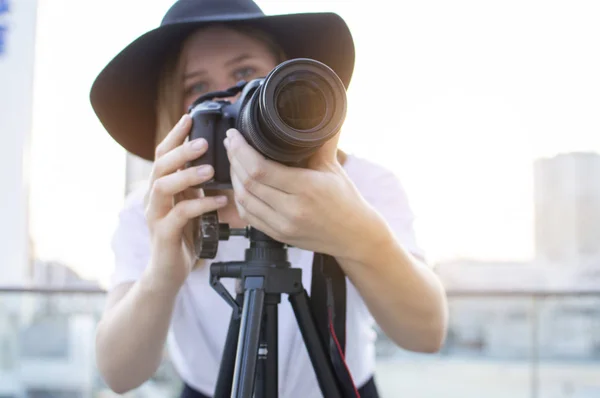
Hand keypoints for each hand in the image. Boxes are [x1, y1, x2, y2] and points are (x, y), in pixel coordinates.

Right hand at [144, 114, 227, 289]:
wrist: (168, 273)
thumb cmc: (182, 237)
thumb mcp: (190, 204)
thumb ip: (195, 186)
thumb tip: (217, 160)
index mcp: (160, 188)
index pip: (161, 154)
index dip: (174, 135)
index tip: (190, 117)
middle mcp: (153, 198)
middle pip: (159, 165)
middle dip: (181, 151)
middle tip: (203, 143)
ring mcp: (155, 216)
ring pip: (163, 186)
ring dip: (187, 175)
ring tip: (210, 170)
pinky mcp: (163, 233)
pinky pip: (180, 214)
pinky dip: (201, 205)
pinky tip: (220, 201)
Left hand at [223, 128, 381, 261]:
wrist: (354, 236)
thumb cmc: (346, 200)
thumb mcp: (333, 167)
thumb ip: (319, 141)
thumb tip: (314, 111)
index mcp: (306, 188)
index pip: (260, 168)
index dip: (240, 150)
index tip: (234, 136)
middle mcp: (292, 209)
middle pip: (248, 183)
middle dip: (233, 159)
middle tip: (231, 143)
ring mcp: (283, 226)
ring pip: (244, 200)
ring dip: (234, 179)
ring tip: (234, 161)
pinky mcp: (278, 235)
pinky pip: (248, 216)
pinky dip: (240, 199)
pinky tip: (241, 185)